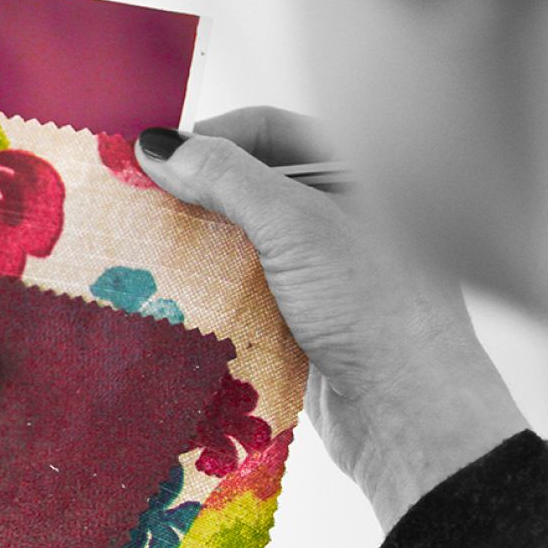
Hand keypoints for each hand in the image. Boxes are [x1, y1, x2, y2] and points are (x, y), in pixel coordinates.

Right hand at [136, 108, 527, 531]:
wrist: (409, 417)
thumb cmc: (373, 307)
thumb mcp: (296, 228)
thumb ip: (225, 179)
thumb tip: (156, 145)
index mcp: (359, 172)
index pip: (271, 130)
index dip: (211, 137)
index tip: (155, 158)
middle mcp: (344, 211)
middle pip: (252, 182)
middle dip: (195, 191)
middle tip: (138, 202)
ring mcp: (324, 266)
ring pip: (244, 238)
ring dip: (197, 242)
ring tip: (144, 248)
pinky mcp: (305, 316)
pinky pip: (245, 286)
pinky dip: (210, 286)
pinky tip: (173, 293)